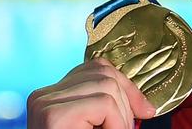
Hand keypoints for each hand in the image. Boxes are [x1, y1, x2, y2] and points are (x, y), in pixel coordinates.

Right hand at [27, 58, 155, 128]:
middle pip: (104, 74)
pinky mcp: (53, 114)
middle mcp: (43, 95)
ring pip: (108, 87)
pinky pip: (104, 104)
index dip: (128, 86)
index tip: (145, 111)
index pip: (98, 68)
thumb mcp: (100, 127)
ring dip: (121, 118)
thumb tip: (147, 107)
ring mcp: (45, 102)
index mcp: (53, 95)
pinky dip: (116, 123)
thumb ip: (113, 110)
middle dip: (126, 104)